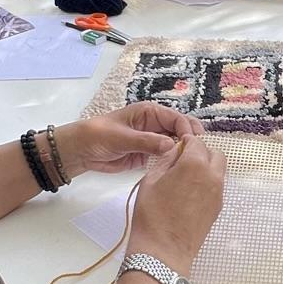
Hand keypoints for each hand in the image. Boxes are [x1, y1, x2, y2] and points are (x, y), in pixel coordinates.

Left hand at [57, 102, 203, 175]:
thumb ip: (146, 141)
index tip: (193, 144)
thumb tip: (171, 145)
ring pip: (176, 145)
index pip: (176, 118)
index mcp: (150, 112)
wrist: (81, 151)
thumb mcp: (122, 137)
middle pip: (180, 130)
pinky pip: (166, 158)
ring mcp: (153, 141)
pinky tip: (182, 170)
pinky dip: (174, 163)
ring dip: (184, 153)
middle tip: (201, 154)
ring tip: (195, 164)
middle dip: (190, 140)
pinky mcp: (149, 156)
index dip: (187, 129)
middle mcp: (155, 125)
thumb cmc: (98, 135)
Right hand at [129, 137, 226, 271]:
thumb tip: (176, 150)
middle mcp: (212, 176)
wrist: (164, 250)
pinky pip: (217, 186)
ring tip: (186, 177)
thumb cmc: (152, 216)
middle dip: (201, 152)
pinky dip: (207, 182)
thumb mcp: (151, 179)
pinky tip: (190, 193)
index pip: (197, 142)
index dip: (186, 142)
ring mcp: (218, 194)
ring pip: (219, 170)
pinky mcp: (218, 208)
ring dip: (206, 167)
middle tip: (183, 160)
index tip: (178, 146)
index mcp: (195, 164)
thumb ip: (166, 159)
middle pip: (215, 153)